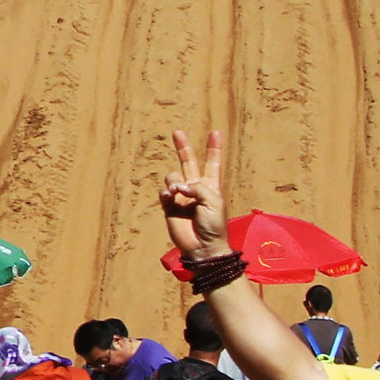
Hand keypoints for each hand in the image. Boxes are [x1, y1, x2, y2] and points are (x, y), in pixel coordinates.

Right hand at [159, 129, 228, 260]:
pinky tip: (170, 197)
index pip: (212, 162)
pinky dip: (166, 193)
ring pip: (173, 177)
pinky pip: (164, 193)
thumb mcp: (213, 201)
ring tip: (177, 192)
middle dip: (183, 147)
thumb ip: (197, 187)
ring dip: (174, 181)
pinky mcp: (170, 207)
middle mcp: (195, 188)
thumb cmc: (214, 225)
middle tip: (177, 132)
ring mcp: (182, 197)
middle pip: (188, 162)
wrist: (203, 247)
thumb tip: (177, 187)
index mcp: (211, 186)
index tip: (215, 132)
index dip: (213, 148)